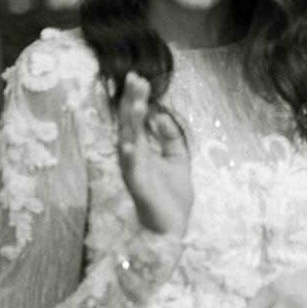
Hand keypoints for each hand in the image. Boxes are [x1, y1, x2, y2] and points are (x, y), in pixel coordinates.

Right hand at [117, 72, 191, 235]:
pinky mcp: (138, 187)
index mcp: (143, 151)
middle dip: (132, 102)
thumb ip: (170, 139)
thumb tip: (160, 116)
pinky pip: (131, 170)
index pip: (137, 120)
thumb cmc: (172, 196)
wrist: (174, 228)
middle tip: (135, 79)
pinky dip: (129, 157)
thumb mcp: (177, 160)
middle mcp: (134, 158)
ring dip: (132, 123)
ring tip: (137, 102)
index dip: (137, 99)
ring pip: (129, 142)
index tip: (140, 79)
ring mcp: (134, 172)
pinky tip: (128, 143)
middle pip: (130, 124)